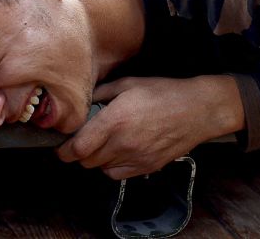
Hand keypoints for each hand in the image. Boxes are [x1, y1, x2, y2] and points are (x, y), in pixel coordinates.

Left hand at [56, 75, 243, 179]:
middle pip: (86, 161)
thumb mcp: (127, 84)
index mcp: (115, 121)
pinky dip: (111, 166)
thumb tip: (80, 103)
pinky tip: (117, 151)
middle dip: (78, 152)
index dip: (64, 150)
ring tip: (102, 142)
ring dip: (95, 158)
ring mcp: (136, 158)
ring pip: (100, 168)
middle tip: (82, 138)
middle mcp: (123, 143)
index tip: (61, 145)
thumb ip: (99, 94)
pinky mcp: (147, 167)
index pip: (78, 148)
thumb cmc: (163, 92)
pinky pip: (117, 174)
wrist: (198, 109)